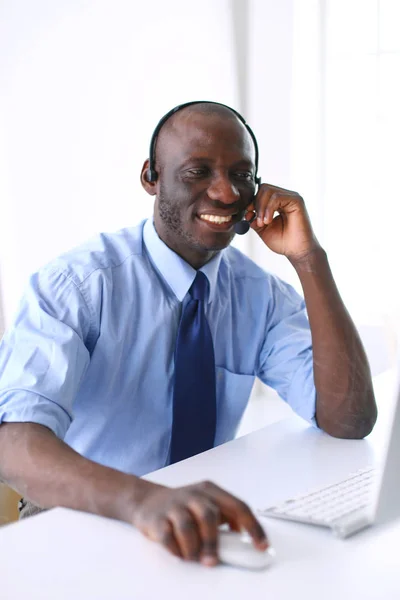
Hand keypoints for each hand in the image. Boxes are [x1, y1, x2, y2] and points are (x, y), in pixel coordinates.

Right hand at [129, 479, 268, 565]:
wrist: (147, 500)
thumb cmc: (183, 506)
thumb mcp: (206, 505)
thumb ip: (225, 518)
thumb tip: (244, 541)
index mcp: (210, 491)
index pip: (238, 506)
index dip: (252, 527)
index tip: (261, 546)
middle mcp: (193, 495)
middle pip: (209, 515)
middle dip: (213, 542)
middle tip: (213, 561)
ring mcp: (174, 505)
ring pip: (187, 526)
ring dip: (193, 548)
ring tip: (194, 558)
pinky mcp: (157, 518)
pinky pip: (167, 536)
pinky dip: (175, 549)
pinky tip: (179, 553)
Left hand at [246, 183, 319, 260]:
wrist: (297, 252)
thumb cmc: (284, 242)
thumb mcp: (264, 230)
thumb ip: (255, 220)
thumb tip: (247, 212)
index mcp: (278, 203)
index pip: (262, 193)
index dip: (252, 202)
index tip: (248, 214)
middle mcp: (286, 197)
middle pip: (264, 188)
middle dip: (256, 204)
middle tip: (257, 221)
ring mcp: (291, 197)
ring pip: (268, 191)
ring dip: (261, 207)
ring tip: (263, 223)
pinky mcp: (297, 200)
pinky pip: (277, 197)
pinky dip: (268, 208)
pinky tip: (268, 220)